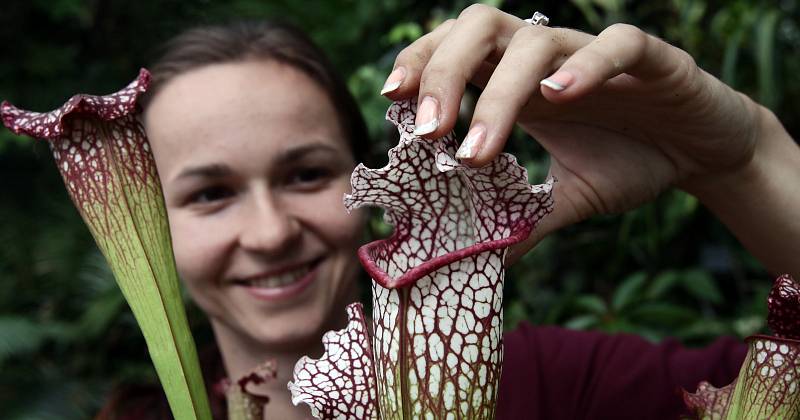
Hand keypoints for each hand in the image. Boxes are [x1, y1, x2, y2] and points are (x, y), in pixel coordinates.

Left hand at [381, 5, 761, 261]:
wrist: (700, 151)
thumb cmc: (626, 162)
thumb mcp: (565, 198)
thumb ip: (521, 221)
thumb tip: (471, 264)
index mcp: (518, 83)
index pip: (456, 51)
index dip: (421, 64)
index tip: (390, 100)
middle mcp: (547, 60)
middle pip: (481, 28)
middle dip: (444, 72)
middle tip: (426, 129)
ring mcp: (595, 54)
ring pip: (536, 39)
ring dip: (499, 92)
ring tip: (477, 150)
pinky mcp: (653, 58)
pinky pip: (618, 44)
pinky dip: (586, 65)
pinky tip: (559, 96)